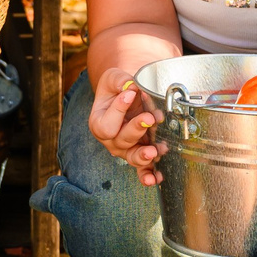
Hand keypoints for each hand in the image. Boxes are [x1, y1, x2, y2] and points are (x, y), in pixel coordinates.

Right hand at [87, 67, 164, 183]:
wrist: (130, 94)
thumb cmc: (118, 88)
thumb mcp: (113, 78)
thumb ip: (118, 81)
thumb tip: (128, 87)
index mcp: (99, 123)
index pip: (106, 124)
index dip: (118, 110)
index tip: (131, 92)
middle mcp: (111, 140)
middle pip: (121, 140)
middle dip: (136, 129)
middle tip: (149, 117)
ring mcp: (127, 149)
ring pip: (133, 157)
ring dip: (143, 156)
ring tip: (153, 151)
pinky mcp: (141, 154)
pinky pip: (144, 169)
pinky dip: (150, 175)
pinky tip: (157, 178)